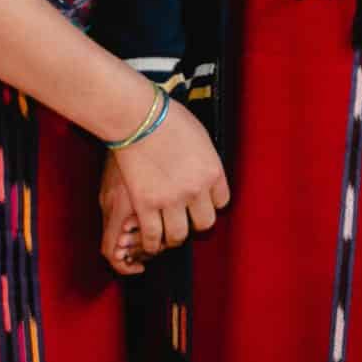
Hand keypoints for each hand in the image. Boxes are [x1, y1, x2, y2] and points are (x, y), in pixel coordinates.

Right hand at [102, 99, 229, 265]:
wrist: (139, 118)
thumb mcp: (201, 138)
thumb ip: (205, 160)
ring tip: (168, 232)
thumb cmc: (167, 119)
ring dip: (174, 236)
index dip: (211, 204)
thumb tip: (204, 172)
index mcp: (213, 171)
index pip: (222, 202)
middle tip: (185, 218)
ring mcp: (171, 200)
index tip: (202, 202)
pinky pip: (152, 236)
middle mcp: (196, 190)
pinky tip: (151, 241)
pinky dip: (152, 243)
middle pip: (204, 222)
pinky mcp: (145, 205)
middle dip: (195, 222)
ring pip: (179, 235)